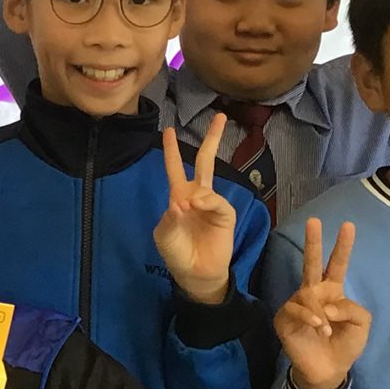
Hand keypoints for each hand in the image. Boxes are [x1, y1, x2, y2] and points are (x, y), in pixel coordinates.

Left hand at [154, 114, 237, 303]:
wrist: (195, 273)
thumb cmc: (177, 252)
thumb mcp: (164, 234)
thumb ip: (169, 217)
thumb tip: (182, 202)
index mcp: (179, 196)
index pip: (175, 167)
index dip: (172, 150)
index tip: (169, 130)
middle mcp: (197, 195)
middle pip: (205, 160)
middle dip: (212, 138)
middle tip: (220, 115)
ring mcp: (212, 203)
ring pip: (207, 181)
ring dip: (194, 193)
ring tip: (186, 208)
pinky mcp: (225, 213)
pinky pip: (214, 200)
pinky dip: (204, 202)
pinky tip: (195, 207)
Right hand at [273, 218, 370, 388]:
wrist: (329, 370)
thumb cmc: (345, 345)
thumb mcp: (361, 324)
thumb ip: (351, 308)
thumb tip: (327, 305)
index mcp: (332, 292)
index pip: (337, 264)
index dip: (343, 246)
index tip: (348, 225)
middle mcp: (313, 293)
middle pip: (313, 263)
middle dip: (314, 242)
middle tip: (314, 221)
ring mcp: (297, 304)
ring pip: (308, 294)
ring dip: (320, 312)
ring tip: (327, 330)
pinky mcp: (284, 318)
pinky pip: (297, 310)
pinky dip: (310, 318)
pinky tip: (319, 328)